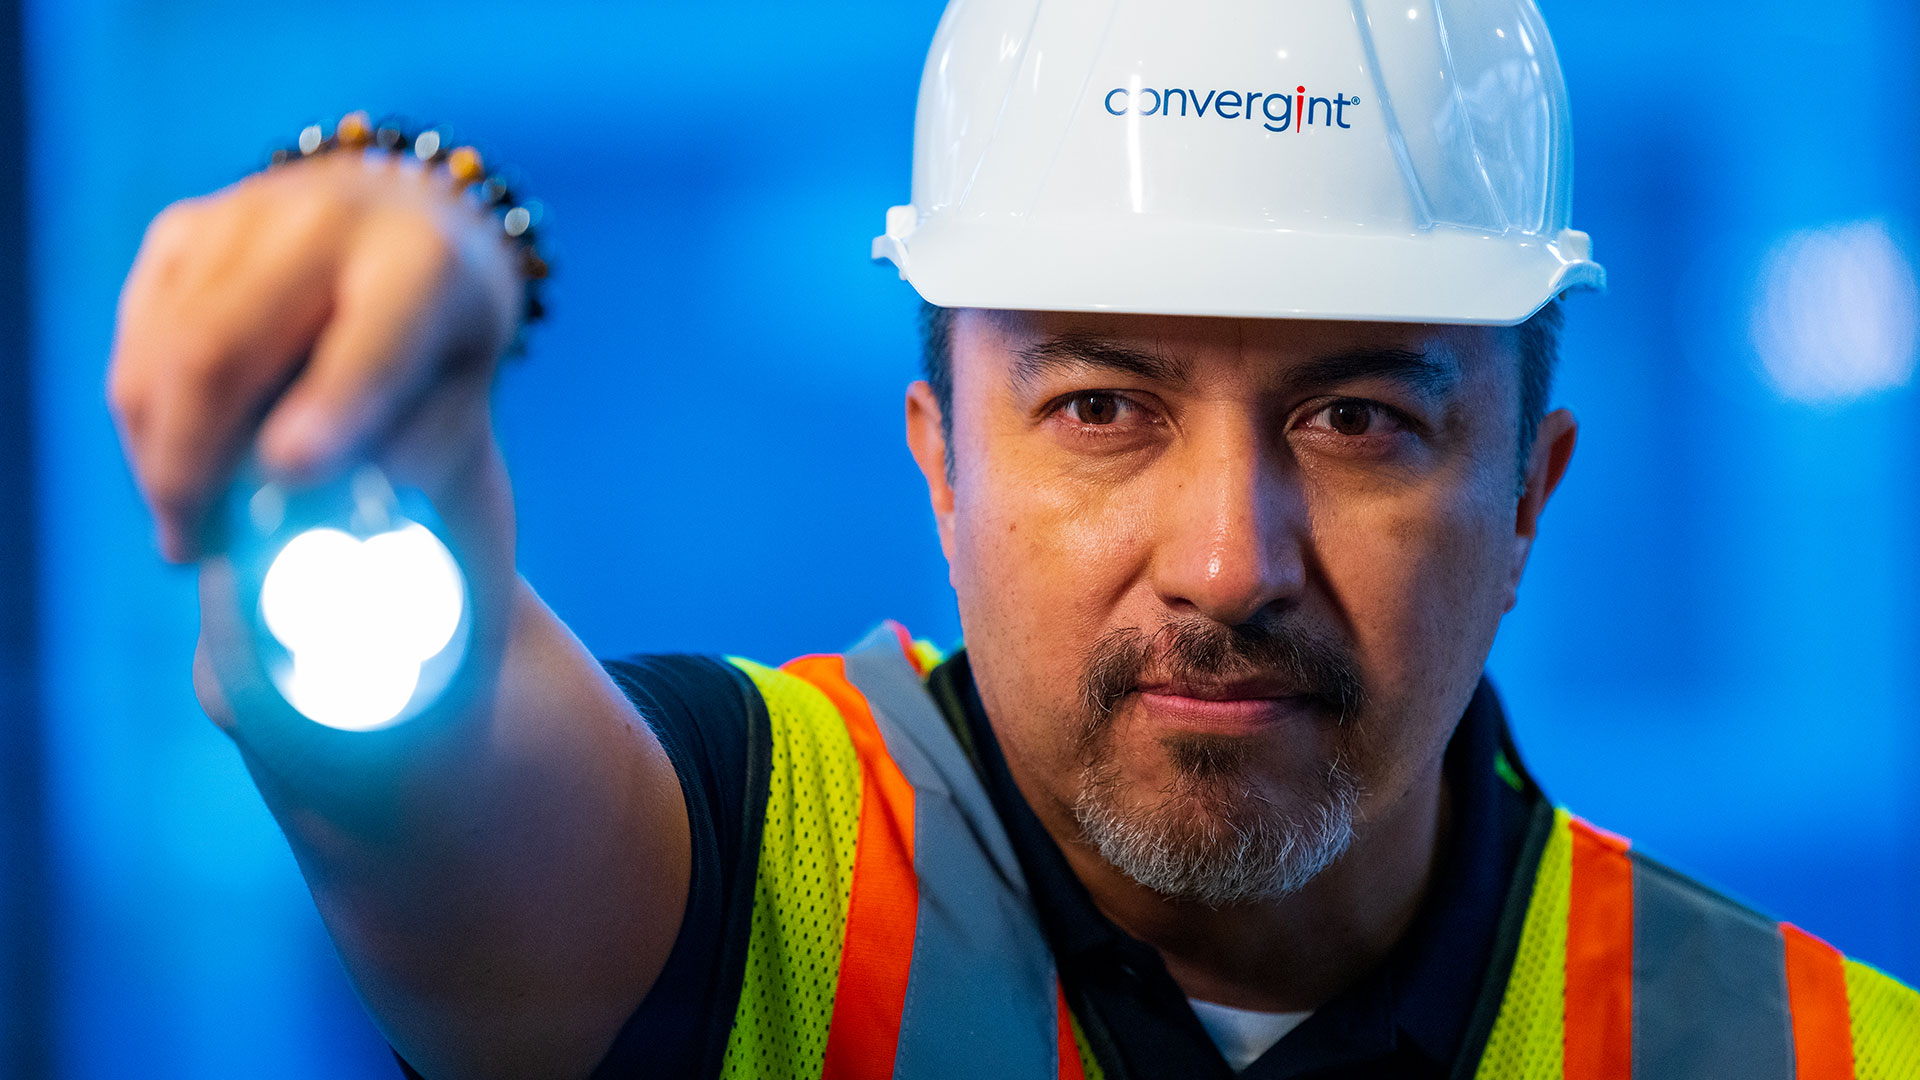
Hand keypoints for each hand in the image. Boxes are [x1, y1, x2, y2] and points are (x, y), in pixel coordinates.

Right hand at [109, 149, 524, 561]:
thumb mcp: (461, 398)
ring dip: (156, 451)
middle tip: (189, 549)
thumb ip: (408, 454)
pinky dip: (144, 415)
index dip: (334, 401)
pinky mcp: (185, 227)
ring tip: (183, 526)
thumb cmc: (440, 343)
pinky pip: (140, 334)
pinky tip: (175, 464)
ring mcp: (244, 214)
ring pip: (163, 348)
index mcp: (425, 262)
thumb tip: (315, 511)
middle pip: (220, 347)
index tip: (294, 469)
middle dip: (190, 462)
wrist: (413, 229)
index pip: (373, 336)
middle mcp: (329, 219)